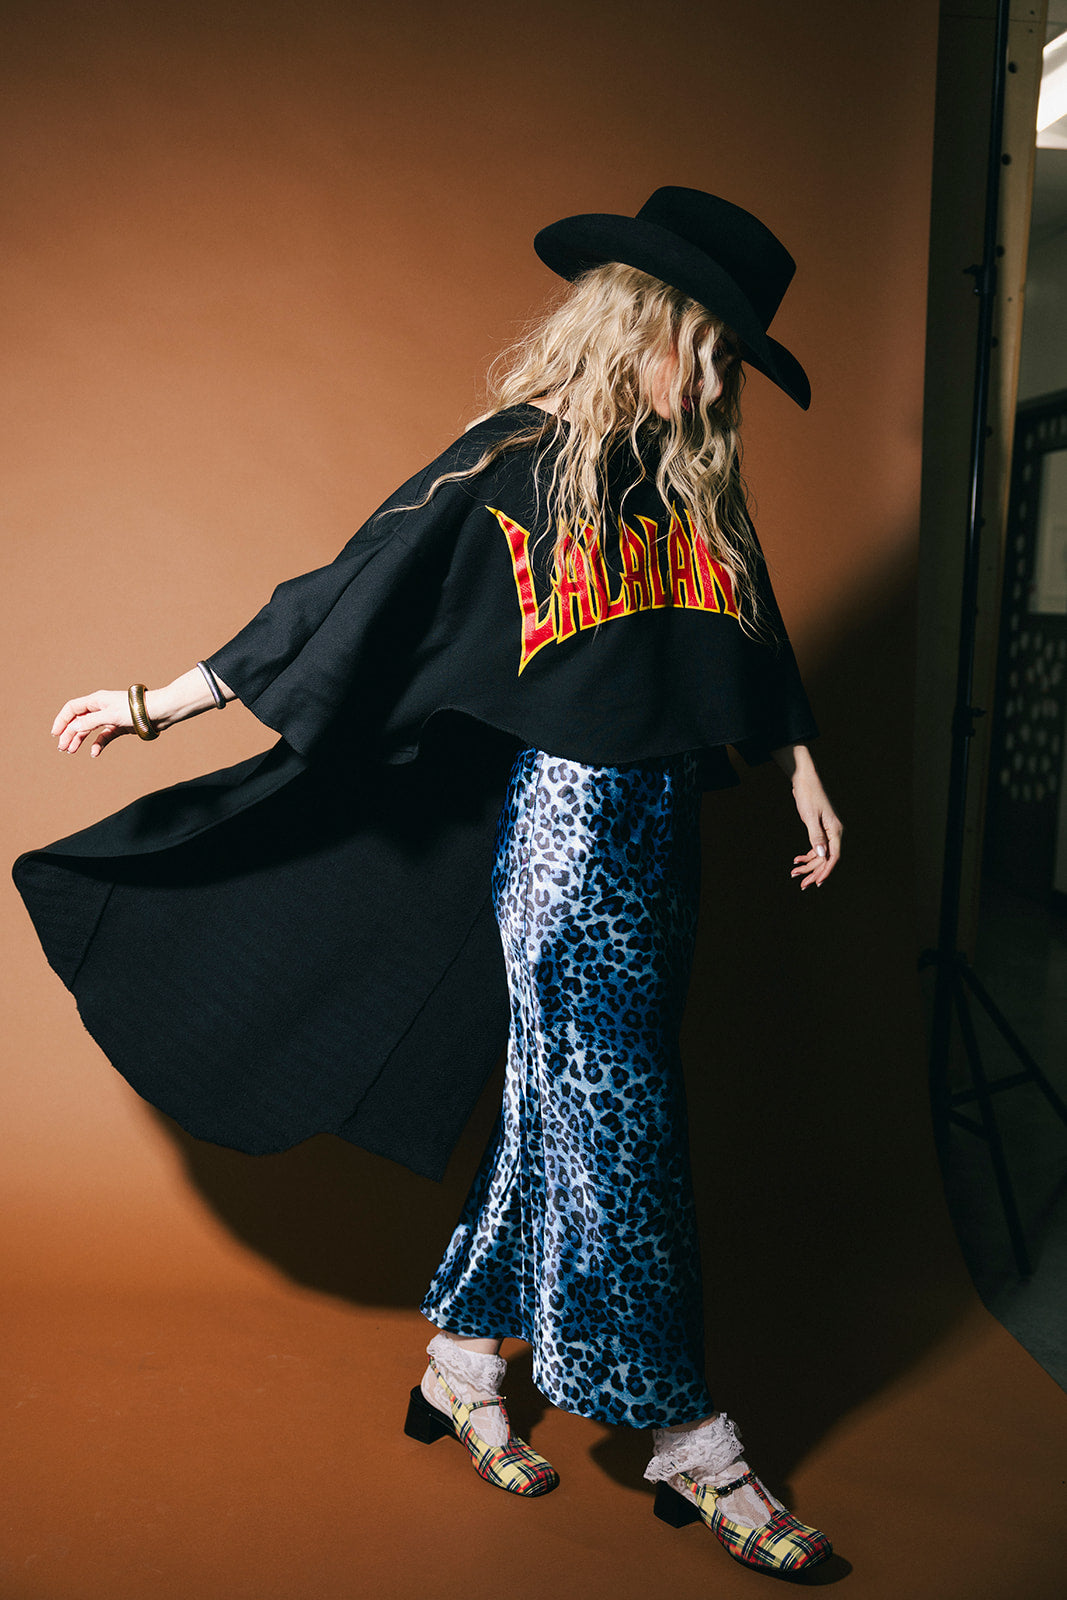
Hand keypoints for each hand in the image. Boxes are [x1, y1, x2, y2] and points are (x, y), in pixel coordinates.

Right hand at [52, 690, 135, 757]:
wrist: (159, 712)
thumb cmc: (134, 709)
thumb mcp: (109, 716)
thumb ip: (90, 722)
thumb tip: (72, 728)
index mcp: (96, 700)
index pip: (72, 708)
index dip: (61, 720)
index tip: (55, 734)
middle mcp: (101, 708)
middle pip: (79, 720)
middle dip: (69, 733)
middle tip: (62, 748)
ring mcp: (109, 717)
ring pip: (89, 729)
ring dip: (79, 739)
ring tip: (71, 751)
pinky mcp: (119, 726)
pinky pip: (104, 736)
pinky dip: (98, 744)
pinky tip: (94, 753)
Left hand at [790, 769, 842, 888]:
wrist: (804, 779)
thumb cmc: (808, 795)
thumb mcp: (810, 816)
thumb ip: (816, 835)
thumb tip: (822, 855)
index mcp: (835, 830)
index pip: (834, 856)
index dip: (826, 871)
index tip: (817, 882)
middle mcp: (834, 833)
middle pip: (826, 859)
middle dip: (814, 872)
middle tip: (802, 884)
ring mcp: (827, 832)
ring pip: (820, 855)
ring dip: (808, 866)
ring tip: (794, 874)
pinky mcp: (820, 830)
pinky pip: (816, 848)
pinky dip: (807, 856)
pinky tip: (797, 860)